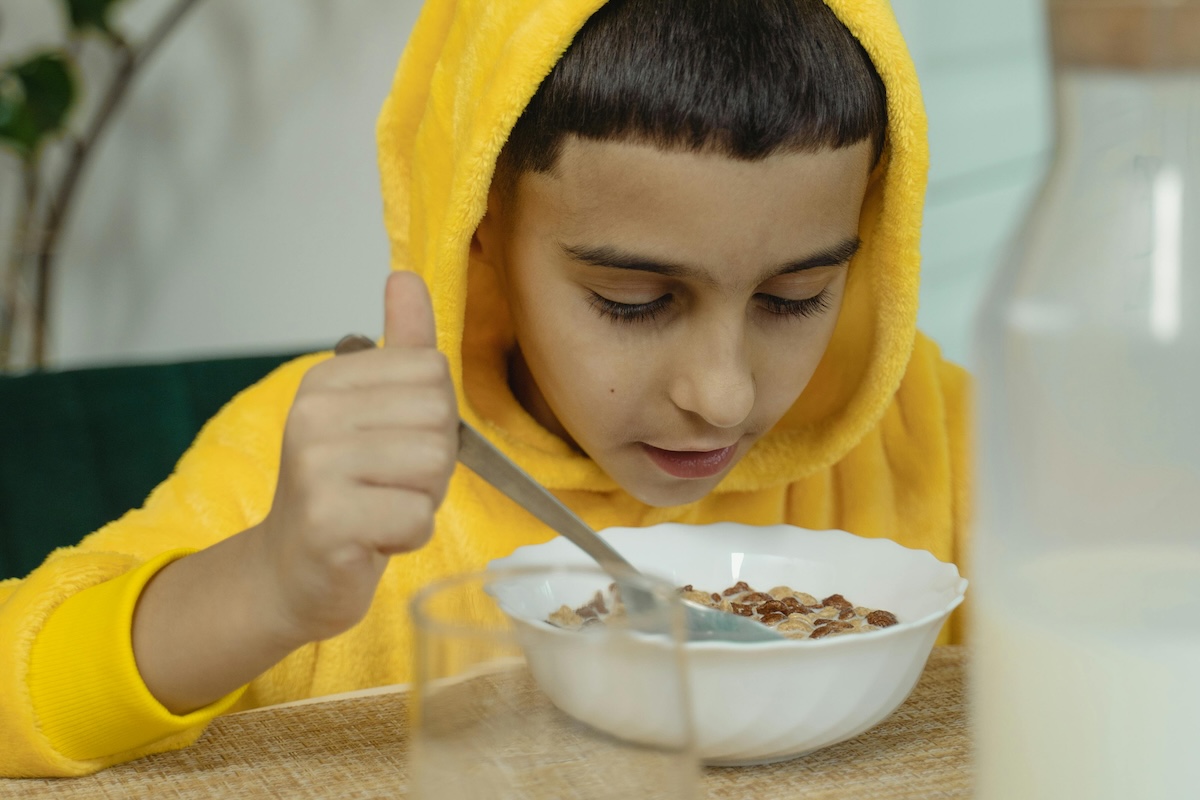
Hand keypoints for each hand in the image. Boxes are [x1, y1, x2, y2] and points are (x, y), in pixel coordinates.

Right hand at [257, 271, 457, 644]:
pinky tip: (372, 538)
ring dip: (422, 501)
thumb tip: (405, 276)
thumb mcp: (372, 411)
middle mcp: (314, 413)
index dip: (434, 421)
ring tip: (380, 509)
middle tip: (388, 485)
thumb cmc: (344, 492)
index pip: (434, 373)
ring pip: (434, 467)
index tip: (394, 448)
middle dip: (433, 464)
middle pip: (440, 419)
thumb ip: (399, 345)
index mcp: (328, 379)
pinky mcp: (327, 520)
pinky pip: (416, 518)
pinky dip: (407, 537)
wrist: (291, 571)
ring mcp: (316, 465)